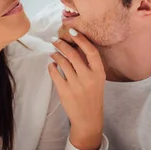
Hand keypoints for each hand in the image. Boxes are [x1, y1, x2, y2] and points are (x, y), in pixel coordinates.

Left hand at [49, 31, 104, 149]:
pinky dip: (51, 67)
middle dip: (61, 44)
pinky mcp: (65, 91)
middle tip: (56, 41)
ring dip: (55, 55)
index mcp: (99, 73)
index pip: (90, 51)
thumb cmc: (93, 96)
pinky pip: (55, 73)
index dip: (81, 39)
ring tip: (53, 53)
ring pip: (62, 62)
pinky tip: (51, 65)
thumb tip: (73, 47)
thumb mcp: (97, 80)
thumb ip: (89, 65)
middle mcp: (88, 77)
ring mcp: (76, 84)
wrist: (88, 118)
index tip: (72, 31)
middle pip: (72, 54)